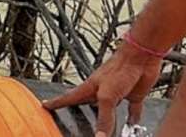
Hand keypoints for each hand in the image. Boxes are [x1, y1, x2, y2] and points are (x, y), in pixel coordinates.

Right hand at [43, 45, 161, 136]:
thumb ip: (104, 118)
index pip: (68, 98)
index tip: (45, 105)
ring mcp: (117, 94)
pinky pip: (132, 111)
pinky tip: (132, 125)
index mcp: (88, 88)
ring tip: (103, 128)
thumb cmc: (118, 69)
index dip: (56, 103)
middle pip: (88, 105)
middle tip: (71, 118)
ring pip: (110, 111)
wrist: (141, 57)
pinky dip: (132, 118)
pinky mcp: (132, 95)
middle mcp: (101, 91)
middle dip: (80, 112)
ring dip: (107, 120)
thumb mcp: (107, 97)